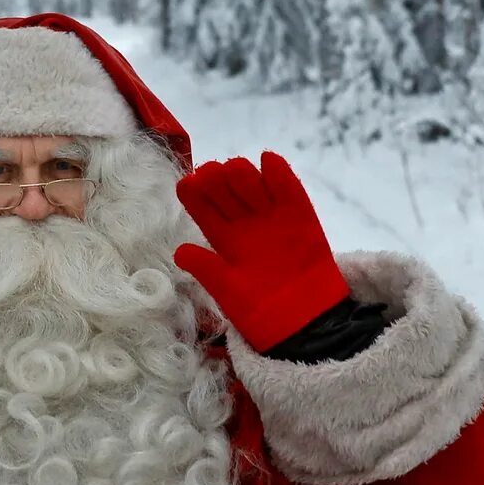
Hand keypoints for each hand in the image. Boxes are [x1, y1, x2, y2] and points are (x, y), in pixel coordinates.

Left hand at [174, 152, 349, 348]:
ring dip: (242, 174)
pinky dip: (279, 174)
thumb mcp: (227, 292)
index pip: (202, 208)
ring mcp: (272, 216)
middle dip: (216, 179)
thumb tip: (180, 251)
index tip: (188, 185)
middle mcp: (243, 222)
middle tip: (211, 174)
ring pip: (252, 184)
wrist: (303, 323)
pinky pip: (289, 190)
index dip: (194, 194)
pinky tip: (269, 161)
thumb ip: (206, 269)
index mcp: (222, 238)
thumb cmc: (260, 312)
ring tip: (235, 170)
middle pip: (224, 190)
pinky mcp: (300, 215)